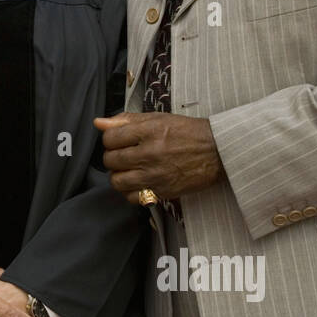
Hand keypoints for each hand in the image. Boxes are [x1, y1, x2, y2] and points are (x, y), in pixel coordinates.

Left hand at [94, 112, 224, 203]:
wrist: (218, 152)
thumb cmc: (188, 132)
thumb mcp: (158, 118)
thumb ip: (126, 120)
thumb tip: (98, 123)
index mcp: (148, 131)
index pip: (109, 138)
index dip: (111, 139)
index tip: (119, 141)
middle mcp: (149, 154)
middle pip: (111, 160)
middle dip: (113, 157)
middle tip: (124, 155)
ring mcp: (155, 175)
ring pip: (117, 181)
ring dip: (119, 176)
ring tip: (129, 170)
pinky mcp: (162, 192)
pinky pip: (132, 198)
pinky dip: (131, 192)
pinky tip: (138, 183)